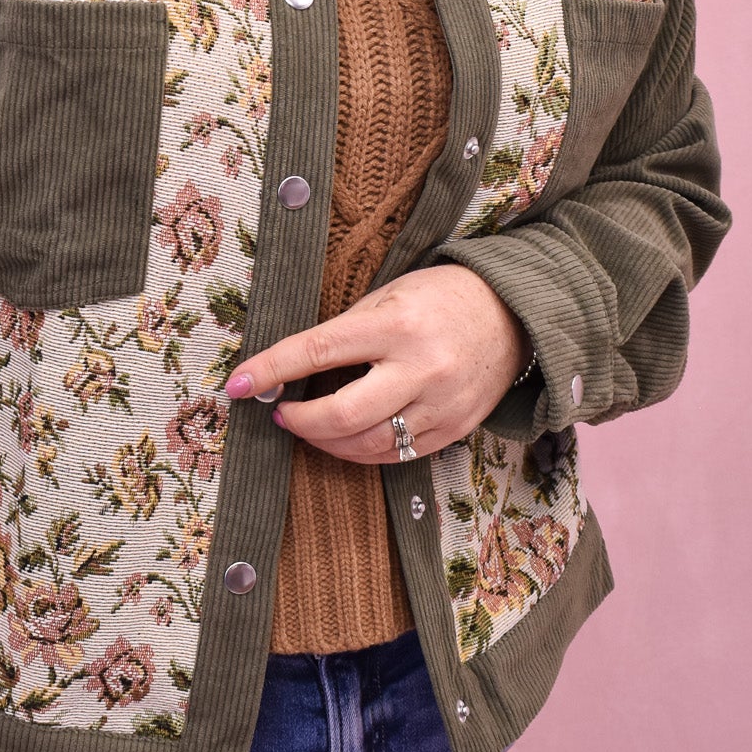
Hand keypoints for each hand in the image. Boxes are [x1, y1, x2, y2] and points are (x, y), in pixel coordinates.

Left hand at [223, 264, 527, 461]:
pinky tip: (347, 439)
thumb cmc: (441, 297)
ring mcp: (441, 405)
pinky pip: (398, 455)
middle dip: (299, 421)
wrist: (514, 315)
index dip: (271, 370)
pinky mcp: (454, 429)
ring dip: (326, 442)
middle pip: (342, 416)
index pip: (318, 350)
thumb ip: (345, 331)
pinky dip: (362, 451)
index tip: (237, 384)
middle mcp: (421, 368)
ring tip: (309, 426)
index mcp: (397, 325)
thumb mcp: (389, 296)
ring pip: (368, 445)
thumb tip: (291, 367)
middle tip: (282, 412)